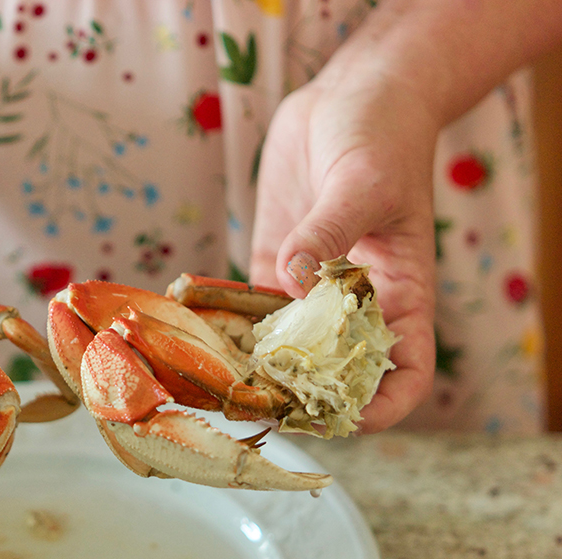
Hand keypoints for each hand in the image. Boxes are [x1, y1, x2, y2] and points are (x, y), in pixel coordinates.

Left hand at [249, 65, 438, 433]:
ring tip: (216, 387)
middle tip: (257, 408)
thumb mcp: (364, 183)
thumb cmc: (383, 137)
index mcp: (399, 294)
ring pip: (286, 347)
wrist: (352, 97)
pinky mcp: (273, 264)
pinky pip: (251, 306)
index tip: (342, 419)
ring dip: (255, 369)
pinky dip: (228, 325)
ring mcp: (310, 287)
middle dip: (303, 397)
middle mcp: (353, 302)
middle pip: (335, 371)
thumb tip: (292, 279)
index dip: (381, 405)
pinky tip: (195, 338)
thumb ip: (328, 233)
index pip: (404, 371)